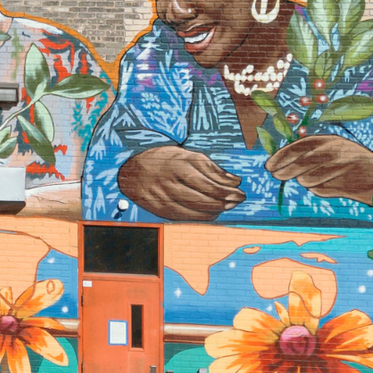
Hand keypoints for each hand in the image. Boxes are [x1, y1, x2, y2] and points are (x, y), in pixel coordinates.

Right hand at [117, 147, 243, 220]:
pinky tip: (210, 214)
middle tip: (236, 202)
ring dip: (214, 212)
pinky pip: (183, 218)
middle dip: (223, 203)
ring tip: (225, 207)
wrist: (131, 168)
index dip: (226, 191)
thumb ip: (211, 168)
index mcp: (177, 165)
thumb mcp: (187, 155)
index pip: (207, 183)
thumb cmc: (164, 160)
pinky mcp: (158, 209)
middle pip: (202, 199)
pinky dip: (200, 217)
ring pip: (193, 211)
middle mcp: (168, 182)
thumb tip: (235, 180)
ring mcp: (161, 197)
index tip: (240, 193)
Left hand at [265, 134, 372, 205]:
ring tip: (315, 179)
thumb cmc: (350, 162)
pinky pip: (320, 190)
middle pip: (300, 163)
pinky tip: (332, 185)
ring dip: (306, 181)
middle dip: (285, 171)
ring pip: (308, 180)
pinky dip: (320, 190)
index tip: (269, 165)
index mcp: (329, 140)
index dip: (281, 156)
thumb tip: (279, 162)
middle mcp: (334, 152)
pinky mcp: (345, 184)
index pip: (299, 147)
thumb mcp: (332, 150)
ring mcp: (340, 169)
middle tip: (276, 175)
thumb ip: (310, 153)